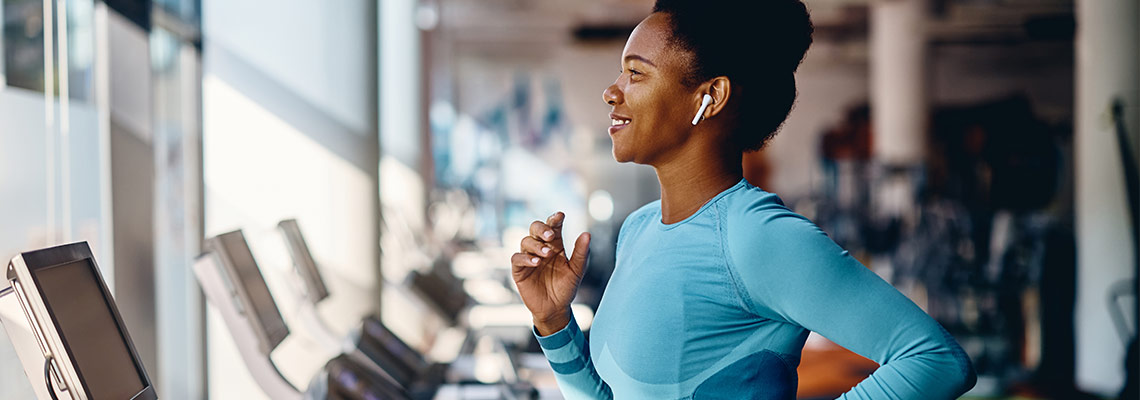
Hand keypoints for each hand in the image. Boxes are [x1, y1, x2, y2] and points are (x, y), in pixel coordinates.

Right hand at [511, 212, 590, 335]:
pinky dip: (525, 258)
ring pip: (526, 241)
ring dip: (536, 245)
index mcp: (555, 245)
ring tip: (547, 254)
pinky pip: (517, 258)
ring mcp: (528, 258)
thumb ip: (581, 253)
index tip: (561, 215)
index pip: (553, 226)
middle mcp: (540, 248)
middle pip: (535, 228)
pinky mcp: (519, 270)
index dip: (555, 219)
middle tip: (550, 235)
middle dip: (542, 228)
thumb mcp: (577, 270)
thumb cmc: (566, 288)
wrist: (555, 309)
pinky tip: (536, 262)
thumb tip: (587, 233)